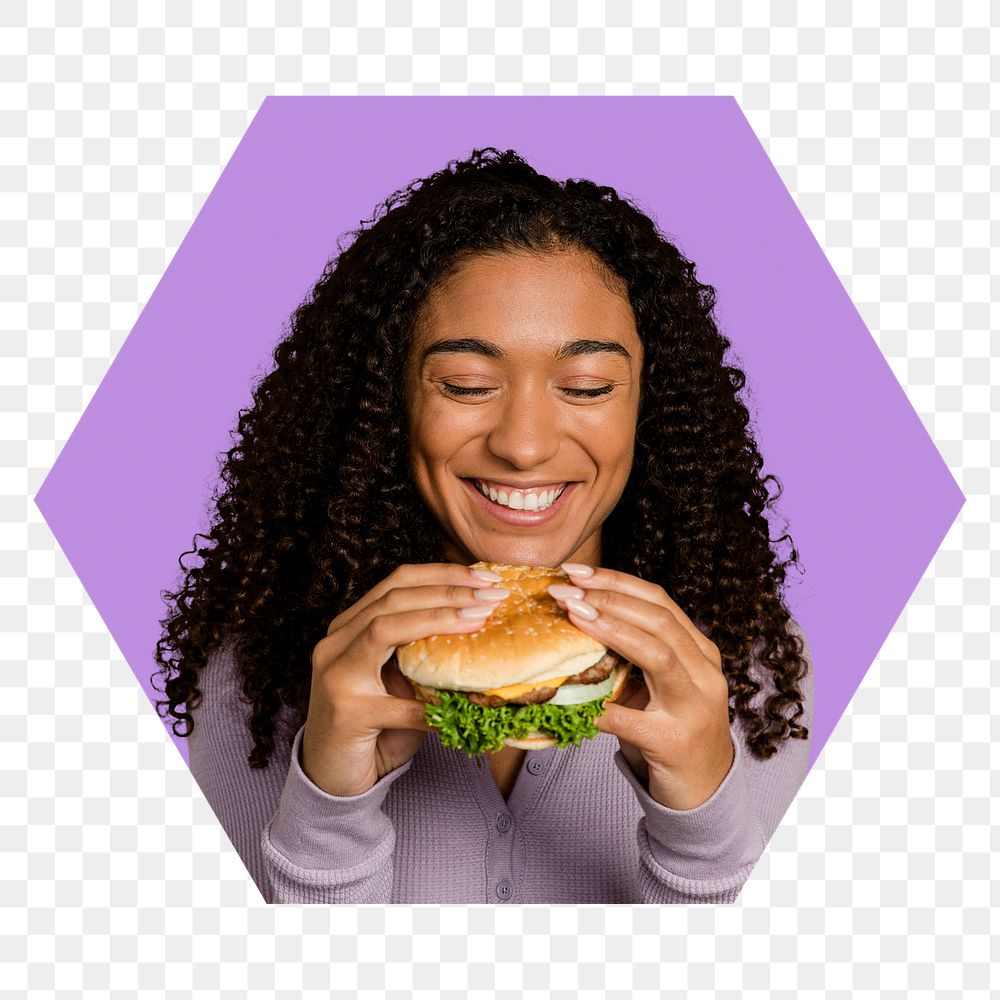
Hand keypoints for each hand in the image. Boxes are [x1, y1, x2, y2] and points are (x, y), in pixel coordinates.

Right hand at [302, 562, 507, 796]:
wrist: (331, 779)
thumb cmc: (375, 727)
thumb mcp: (400, 681)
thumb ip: (423, 654)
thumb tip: (480, 629)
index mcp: (349, 627)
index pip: (397, 582)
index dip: (442, 574)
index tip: (484, 576)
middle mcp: (335, 643)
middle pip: (393, 598)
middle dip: (447, 591)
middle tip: (492, 594)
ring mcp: (335, 675)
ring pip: (384, 628)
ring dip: (438, 619)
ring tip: (479, 619)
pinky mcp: (345, 713)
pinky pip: (400, 704)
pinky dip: (435, 705)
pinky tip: (467, 706)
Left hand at [548, 564, 733, 810]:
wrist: (703, 790)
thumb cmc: (671, 729)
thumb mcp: (659, 684)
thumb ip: (633, 654)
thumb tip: (574, 620)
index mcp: (699, 652)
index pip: (659, 602)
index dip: (618, 581)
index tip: (578, 571)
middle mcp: (705, 674)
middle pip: (659, 620)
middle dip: (608, 599)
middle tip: (565, 590)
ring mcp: (694, 708)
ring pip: (657, 656)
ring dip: (611, 631)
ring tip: (573, 616)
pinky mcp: (675, 742)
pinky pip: (632, 720)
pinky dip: (601, 707)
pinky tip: (573, 700)